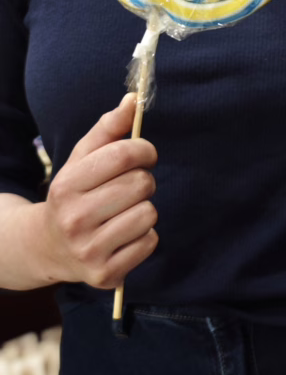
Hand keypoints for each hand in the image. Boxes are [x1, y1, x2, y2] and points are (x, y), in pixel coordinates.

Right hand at [40, 93, 157, 289]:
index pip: (125, 154)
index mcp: (67, 185)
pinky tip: (123, 234)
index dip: (145, 149)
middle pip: (142, 184)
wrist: (47, 247)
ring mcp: (88, 250)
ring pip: (149, 214)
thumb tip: (133, 99)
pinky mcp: (105, 275)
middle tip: (128, 187)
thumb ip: (108, 127)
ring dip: (144, 208)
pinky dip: (144, 236)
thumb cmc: (74, 194)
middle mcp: (74, 219)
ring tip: (124, 211)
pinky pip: (150, 242)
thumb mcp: (82, 158)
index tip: (144, 154)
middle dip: (143, 180)